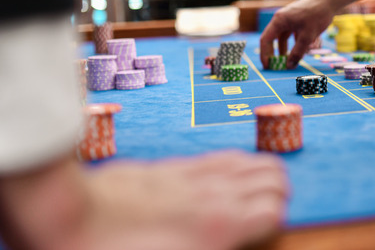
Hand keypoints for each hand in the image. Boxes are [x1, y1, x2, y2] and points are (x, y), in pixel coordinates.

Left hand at [0, 151, 287, 249]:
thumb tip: (225, 232)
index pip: (275, 208)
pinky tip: (229, 176)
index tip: (268, 232)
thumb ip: (211, 246)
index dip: (278, 219)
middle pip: (274, 175)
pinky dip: (238, 164)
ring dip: (262, 175)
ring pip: (251, 160)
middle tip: (269, 212)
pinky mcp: (175, 166)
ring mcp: (197, 175)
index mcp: (220, 225)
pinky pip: (222, 156)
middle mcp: (216, 194)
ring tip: (256, 193)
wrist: (72, 217)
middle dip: (280, 192)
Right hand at [259, 0, 334, 68]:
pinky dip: (296, 42)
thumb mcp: (307, 37)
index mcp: (279, 21)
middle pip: (274, 39)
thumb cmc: (317, 15)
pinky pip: (293, 33)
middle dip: (276, 53)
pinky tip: (305, 48)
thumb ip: (297, 53)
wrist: (330, 0)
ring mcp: (290, 18)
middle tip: (278, 66)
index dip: (265, 54)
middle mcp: (282, 19)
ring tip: (290, 60)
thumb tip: (289, 66)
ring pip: (284, 37)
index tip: (268, 67)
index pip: (265, 40)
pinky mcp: (298, 19)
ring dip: (287, 49)